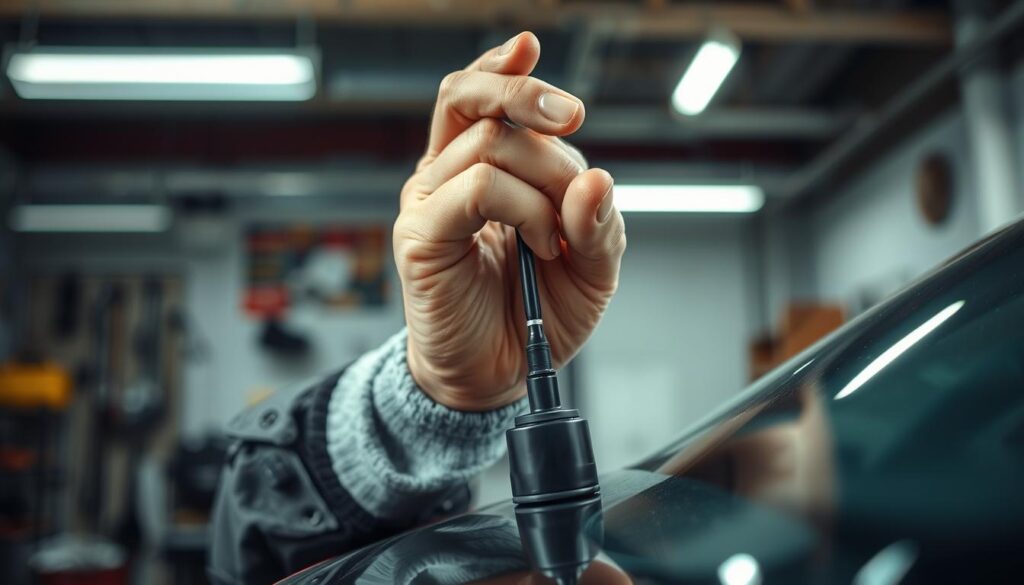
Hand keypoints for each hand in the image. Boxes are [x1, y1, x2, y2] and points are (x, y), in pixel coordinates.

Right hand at [395, 32, 625, 410]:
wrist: (497, 377)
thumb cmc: (537, 313)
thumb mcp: (592, 268)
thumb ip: (599, 224)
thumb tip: (595, 178)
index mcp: (481, 170)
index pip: (477, 98)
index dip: (501, 68)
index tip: (530, 45)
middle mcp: (448, 177)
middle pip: (475, 101)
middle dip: (531, 100)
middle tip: (572, 119)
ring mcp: (430, 204)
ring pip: (489, 145)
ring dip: (547, 179)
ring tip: (559, 236)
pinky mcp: (420, 236)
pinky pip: (476, 189)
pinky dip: (524, 208)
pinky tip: (541, 245)